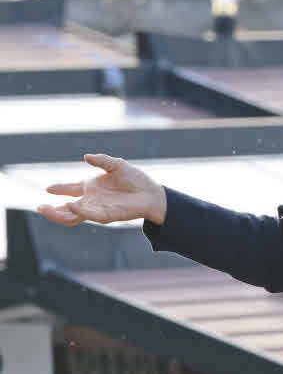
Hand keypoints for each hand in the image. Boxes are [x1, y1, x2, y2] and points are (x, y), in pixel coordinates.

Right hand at [38, 153, 166, 226]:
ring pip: (73, 216)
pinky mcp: (106, 215)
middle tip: (40, 207)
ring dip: (58, 213)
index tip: (48, 189)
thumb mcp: (117, 165)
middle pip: (67, 207)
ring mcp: (98, 209)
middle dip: (52, 209)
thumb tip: (86, 157)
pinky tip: (69, 205)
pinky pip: (89, 215)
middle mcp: (92, 200)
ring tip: (45, 210)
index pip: (70, 189)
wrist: (152, 194)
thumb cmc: (136, 179)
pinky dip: (78, 211)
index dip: (59, 189)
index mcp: (92, 187)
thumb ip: (101, 160)